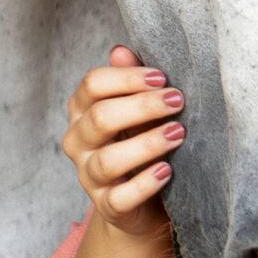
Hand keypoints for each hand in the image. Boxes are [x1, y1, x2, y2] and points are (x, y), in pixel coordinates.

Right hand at [62, 44, 188, 239]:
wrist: (142, 201)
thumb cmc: (140, 143)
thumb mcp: (137, 110)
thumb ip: (130, 81)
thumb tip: (121, 51)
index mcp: (82, 111)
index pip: (92, 85)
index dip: (127, 77)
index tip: (163, 78)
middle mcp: (79, 142)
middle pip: (100, 118)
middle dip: (142, 106)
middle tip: (178, 101)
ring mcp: (89, 177)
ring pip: (108, 160)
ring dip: (147, 144)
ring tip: (178, 134)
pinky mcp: (107, 206)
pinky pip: (120, 197)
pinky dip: (145, 184)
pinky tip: (168, 170)